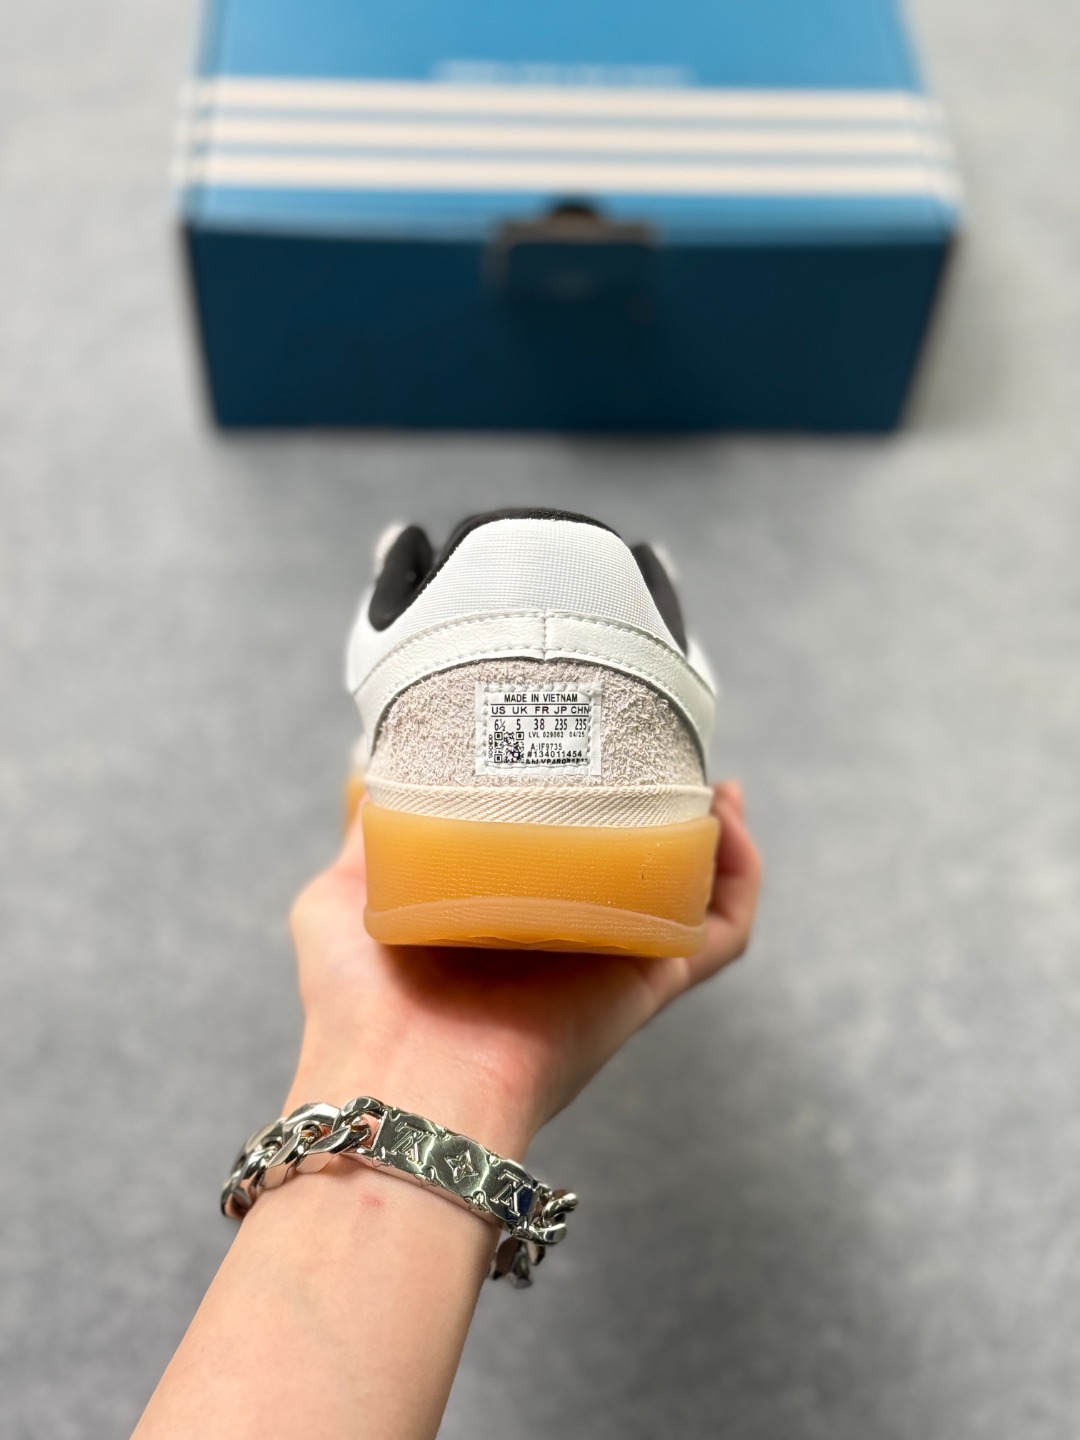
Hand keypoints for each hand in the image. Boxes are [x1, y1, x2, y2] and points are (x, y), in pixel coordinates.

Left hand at [286, 782, 761, 1155]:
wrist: (397, 1084)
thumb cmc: (358, 1003)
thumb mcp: (344, 893)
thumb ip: (367, 833)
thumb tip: (367, 765)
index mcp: (504, 911)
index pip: (563, 849)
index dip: (588, 801)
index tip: (595, 746)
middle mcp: (566, 933)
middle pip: (637, 867)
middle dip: (662, 813)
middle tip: (669, 759)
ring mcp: (612, 959)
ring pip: (691, 893)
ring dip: (715, 837)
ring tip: (716, 786)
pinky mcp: (648, 982)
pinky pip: (722, 932)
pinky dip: (742, 878)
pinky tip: (730, 822)